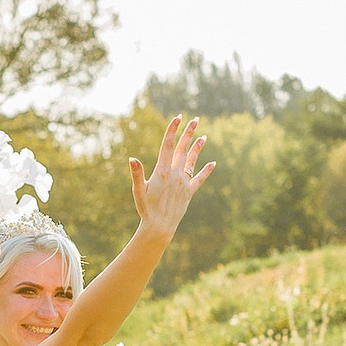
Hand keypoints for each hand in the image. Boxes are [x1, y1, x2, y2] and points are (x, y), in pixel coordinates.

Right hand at [128, 117, 215, 240]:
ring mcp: (184, 183)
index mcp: (162, 171)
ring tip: (204, 136)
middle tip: (195, 119)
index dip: (173, 130)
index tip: (177, 118)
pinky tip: (213, 163)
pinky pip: (199, 179)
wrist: (159, 227)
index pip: (168, 146)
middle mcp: (175, 175)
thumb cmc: (146, 208)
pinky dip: (206, 171)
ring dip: (197, 147)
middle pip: (182, 149)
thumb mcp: (138, 190)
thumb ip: (137, 173)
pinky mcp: (189, 192)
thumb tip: (132, 158)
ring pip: (192, 161)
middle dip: (188, 133)